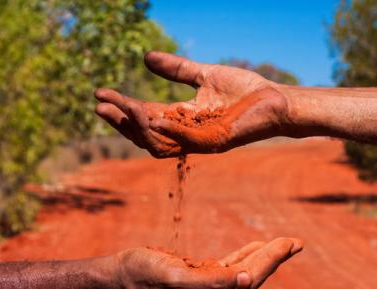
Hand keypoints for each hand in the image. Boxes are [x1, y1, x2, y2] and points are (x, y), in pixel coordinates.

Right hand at [94, 51, 289, 157]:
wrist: (276, 99)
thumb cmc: (244, 90)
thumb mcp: (203, 75)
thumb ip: (176, 70)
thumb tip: (145, 57)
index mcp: (181, 118)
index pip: (144, 116)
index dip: (121, 107)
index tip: (99, 93)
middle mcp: (186, 133)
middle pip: (145, 134)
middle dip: (121, 122)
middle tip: (100, 106)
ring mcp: (200, 140)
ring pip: (160, 143)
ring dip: (139, 128)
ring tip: (122, 108)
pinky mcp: (217, 141)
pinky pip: (187, 141)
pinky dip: (169, 131)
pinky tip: (152, 117)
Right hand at [111, 238, 301, 288]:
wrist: (120, 274)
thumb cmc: (144, 277)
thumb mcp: (177, 280)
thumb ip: (213, 282)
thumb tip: (247, 280)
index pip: (247, 283)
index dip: (269, 262)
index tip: (288, 244)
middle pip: (249, 278)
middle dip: (272, 258)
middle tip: (295, 242)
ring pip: (240, 271)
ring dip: (262, 256)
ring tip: (283, 244)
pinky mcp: (198, 277)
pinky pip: (226, 266)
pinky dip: (242, 256)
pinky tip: (254, 247)